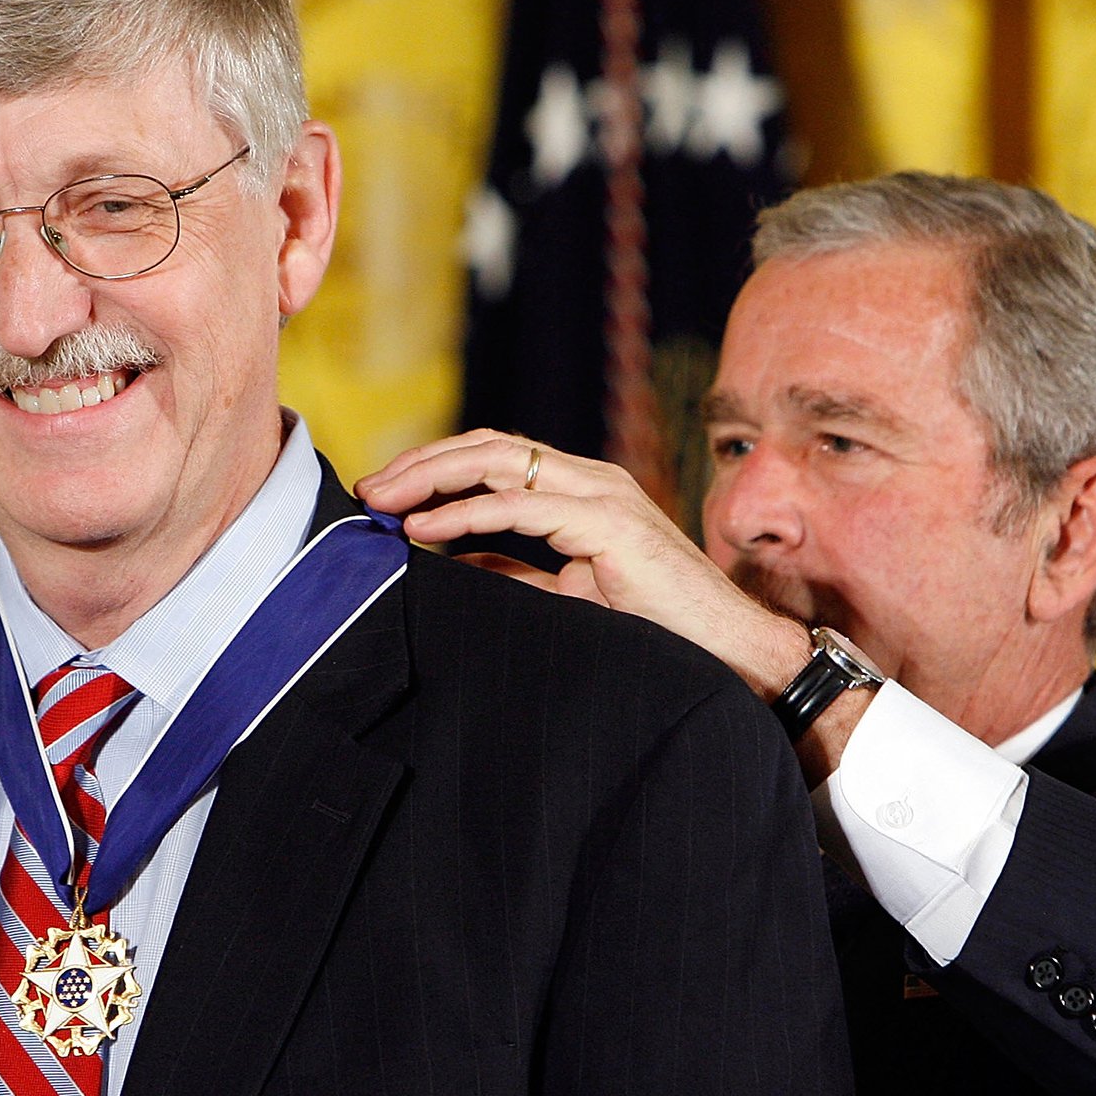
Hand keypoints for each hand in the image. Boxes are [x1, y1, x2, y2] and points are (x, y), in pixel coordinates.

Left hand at [358, 430, 811, 704]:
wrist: (728, 649)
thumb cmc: (657, 627)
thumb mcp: (566, 596)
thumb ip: (513, 575)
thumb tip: (449, 564)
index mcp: (582, 490)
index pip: (496, 456)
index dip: (436, 466)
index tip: (385, 495)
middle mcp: (591, 480)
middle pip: (489, 446)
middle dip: (421, 462)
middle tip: (368, 490)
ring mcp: (603, 495)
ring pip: (500, 461)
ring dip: (432, 476)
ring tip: (385, 501)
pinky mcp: (610, 522)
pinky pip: (523, 505)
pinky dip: (467, 512)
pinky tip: (426, 529)